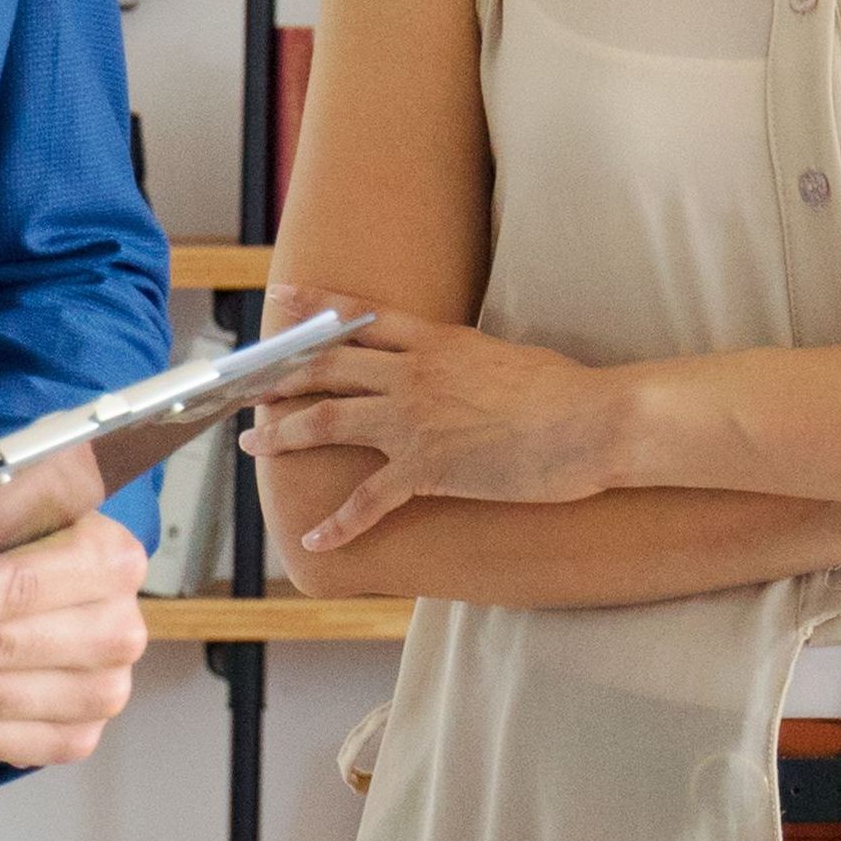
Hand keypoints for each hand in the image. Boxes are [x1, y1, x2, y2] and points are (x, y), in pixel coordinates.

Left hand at [259, 319, 639, 552]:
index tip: (283, 300)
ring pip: (330, 420)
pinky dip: (337, 523)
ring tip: (252, 444)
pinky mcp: (429, 469)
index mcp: (437, 341)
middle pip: (328, 366)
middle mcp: (415, 374)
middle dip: (280, 375)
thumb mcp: (509, 357)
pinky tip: (313, 541)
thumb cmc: (567, 392)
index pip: (362, 317)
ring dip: (284, 433)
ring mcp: (417, 420)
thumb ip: (470, 359)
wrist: (594, 423)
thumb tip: (462, 364)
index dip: (316, 307)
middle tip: (247, 386)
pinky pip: (368, 500)